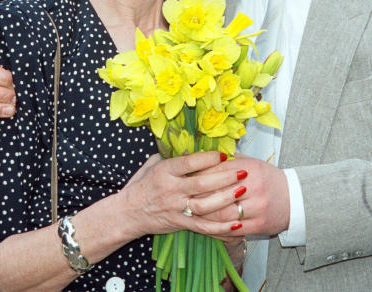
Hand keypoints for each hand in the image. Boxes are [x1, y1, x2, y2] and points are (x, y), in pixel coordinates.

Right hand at [116, 152, 251, 240]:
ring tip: (243, 191)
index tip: (224, 155)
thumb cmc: (142, 185)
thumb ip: (172, 155)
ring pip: (205, 205)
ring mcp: (176, 208)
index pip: (190, 162)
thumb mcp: (152, 164)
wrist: (128, 212)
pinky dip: (221, 227)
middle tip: (243, 171)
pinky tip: (237, 223)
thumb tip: (192, 144)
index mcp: (165, 171)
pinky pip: (203, 226)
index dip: (209, 158)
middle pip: (202, 183)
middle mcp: (171, 189)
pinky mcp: (180, 224)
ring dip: (226, 199)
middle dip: (225, 177)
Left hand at [194, 155, 289, 237]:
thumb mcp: (253, 164)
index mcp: (251, 168)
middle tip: (182, 198)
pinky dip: (217, 230)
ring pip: (222, 213)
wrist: (295, 199)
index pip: (218, 171)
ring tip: (190, 214)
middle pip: (218, 193)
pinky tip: (206, 227)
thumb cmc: (269, 180)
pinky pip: (232, 229)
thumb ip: (231, 160)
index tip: (187, 179)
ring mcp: (257, 207)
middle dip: (198, 196)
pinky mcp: (258, 225)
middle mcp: (254, 187)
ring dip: (204, 215)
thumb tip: (205, 157)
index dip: (200, 175)